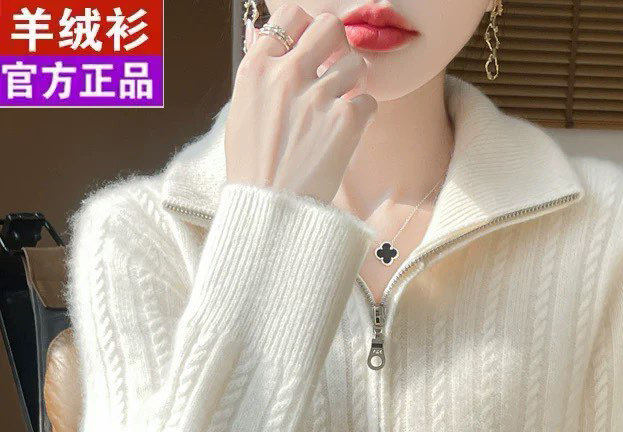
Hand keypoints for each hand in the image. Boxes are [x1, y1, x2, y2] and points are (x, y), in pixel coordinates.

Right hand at [225, 4, 376, 205]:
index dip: (307, 28)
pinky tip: (348, 132)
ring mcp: (317, 96)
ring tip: (340, 109)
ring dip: (354, 83)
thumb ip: (262, 79)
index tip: (312, 47)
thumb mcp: (242, 114)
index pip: (290, 16)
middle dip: (338, 46)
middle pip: (329, 27)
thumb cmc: (254, 170)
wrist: (270, 210)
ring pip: (356, 63)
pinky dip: (363, 114)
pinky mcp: (344, 121)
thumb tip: (273, 45)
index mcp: (257, 69)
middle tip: (335, 71)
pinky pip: (369, 100)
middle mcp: (287, 75)